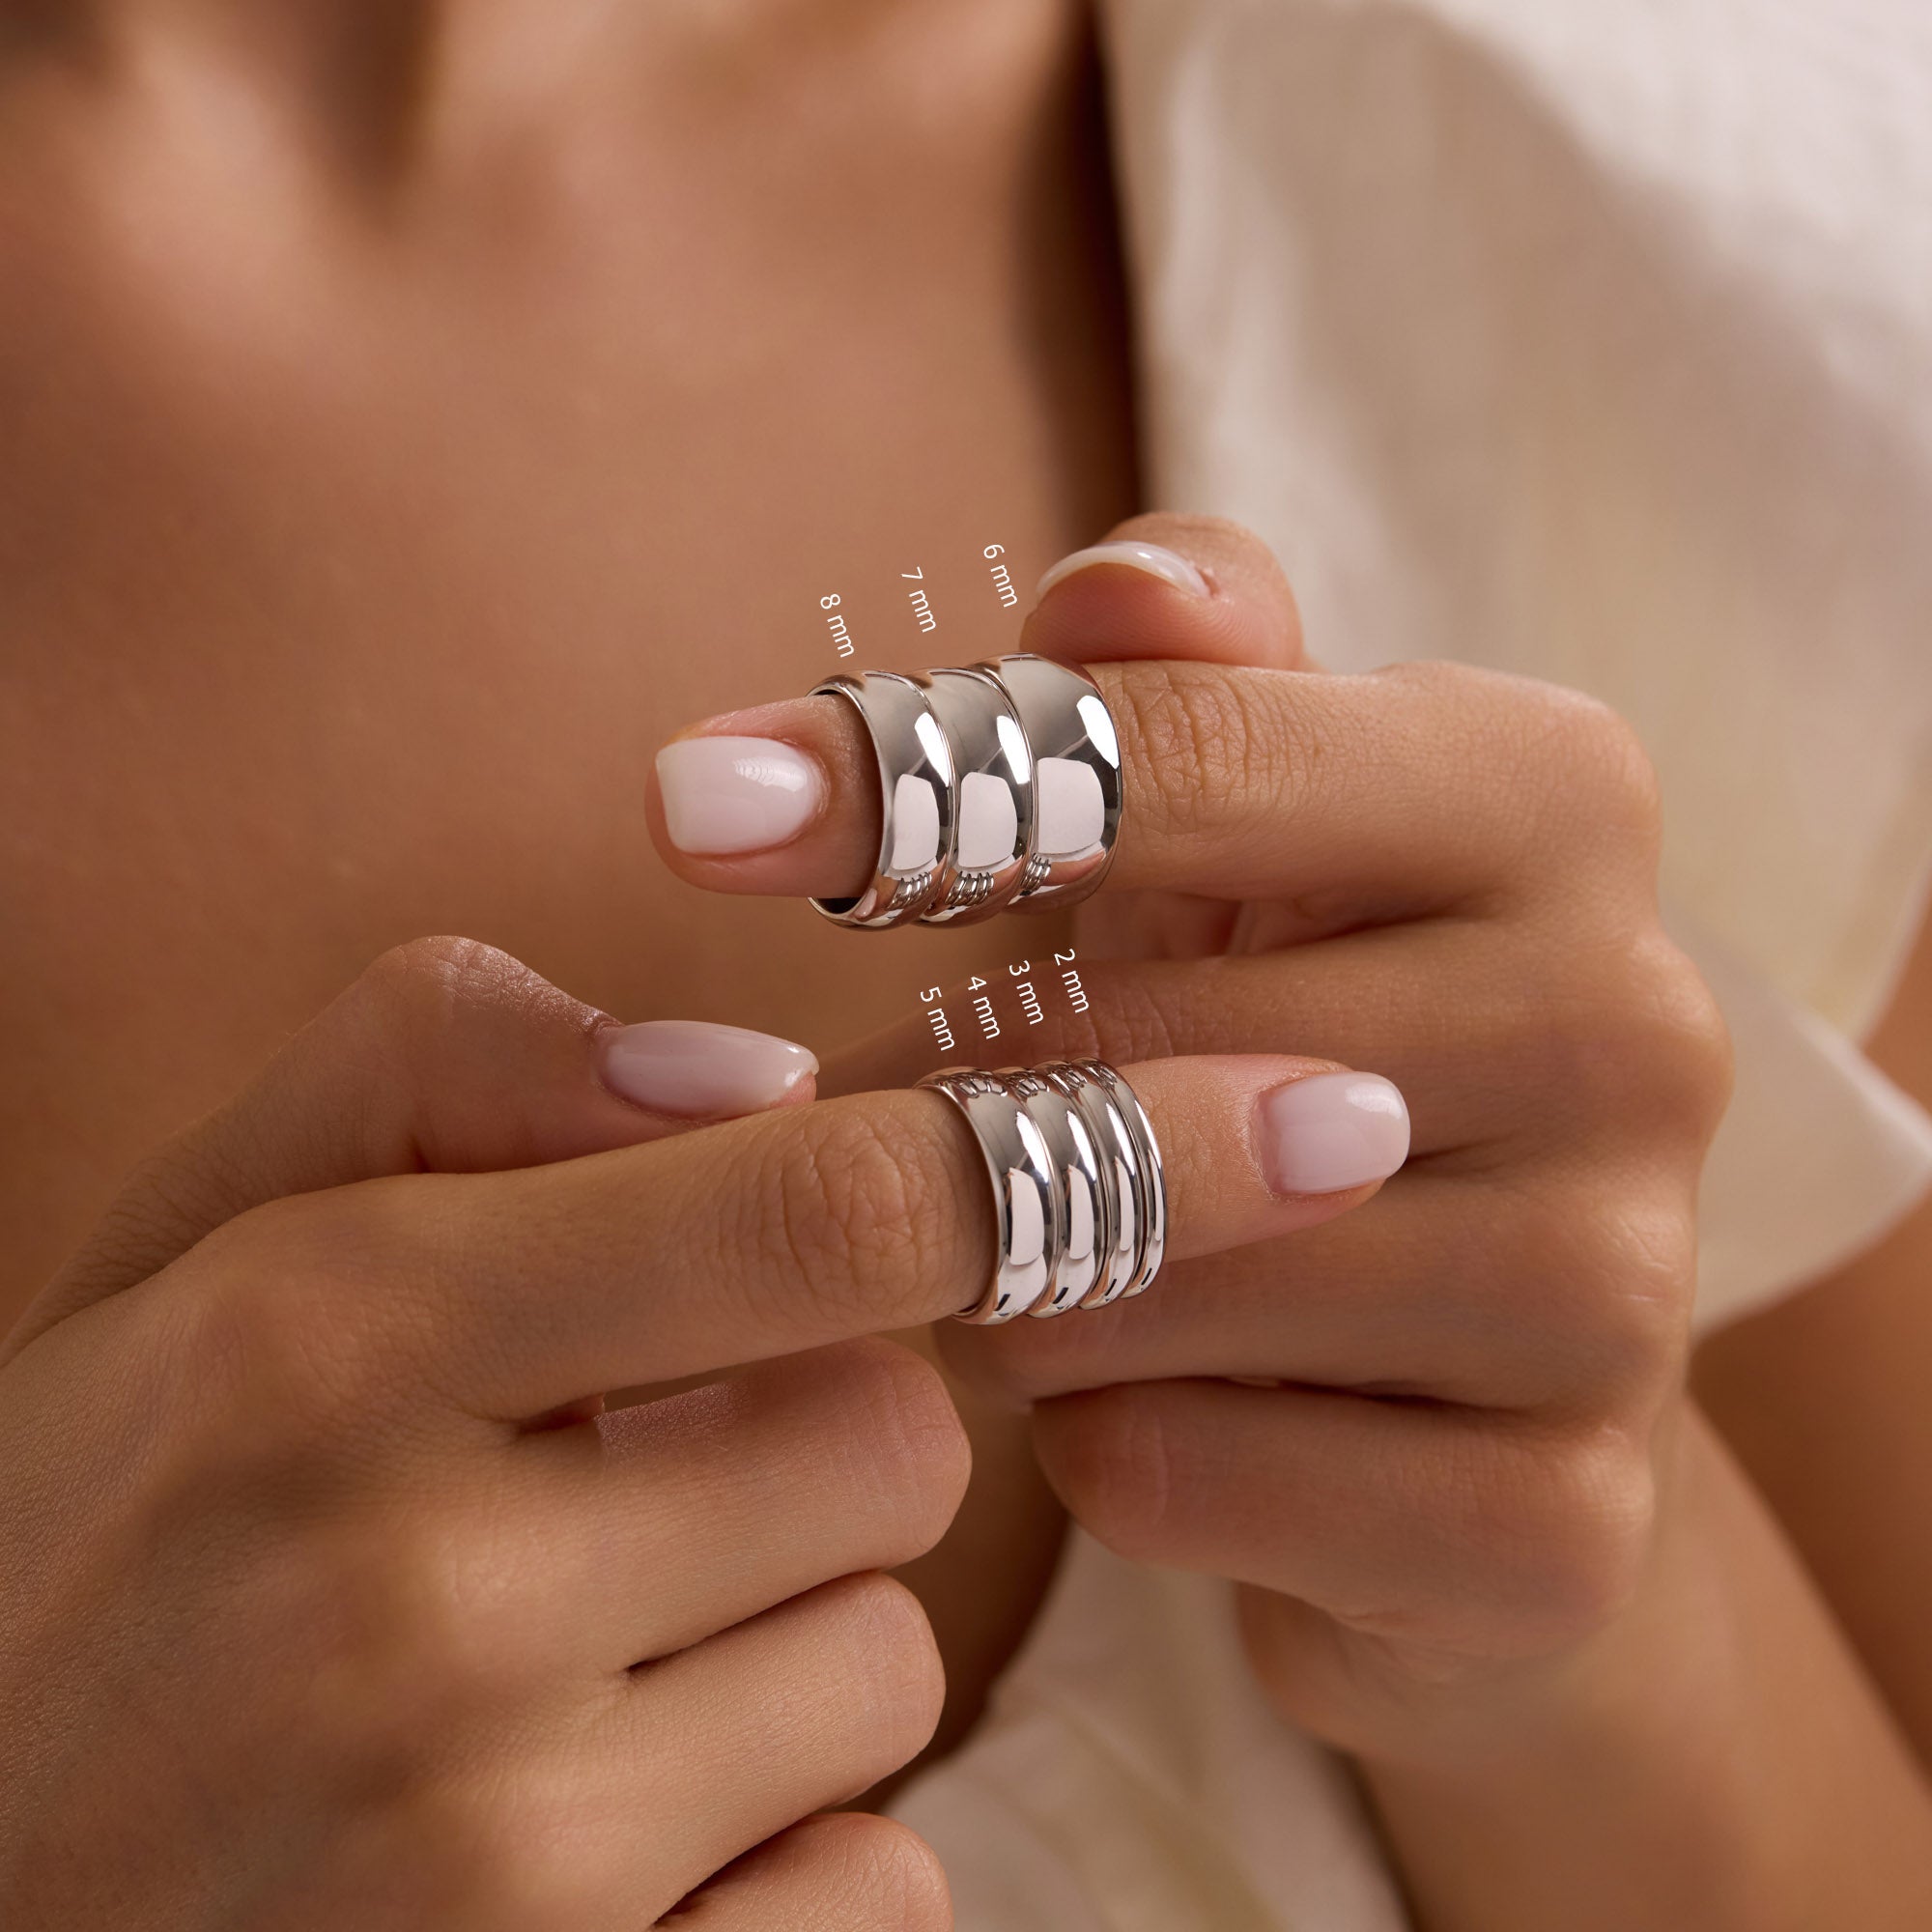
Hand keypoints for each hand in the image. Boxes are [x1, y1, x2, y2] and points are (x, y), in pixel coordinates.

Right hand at [0, 934, 1342, 1923]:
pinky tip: (588, 1826)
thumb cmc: (93, 1527)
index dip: (1100, 1143)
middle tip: (624, 1454)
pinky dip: (784, 1840)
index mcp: (333, 1339)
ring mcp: (489, 1864)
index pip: (831, 1209)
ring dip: (786, 1629)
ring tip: (564, 1653)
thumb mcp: (201, 1242)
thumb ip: (443, 1072)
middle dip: (820, 1418)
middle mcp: (415, 1603)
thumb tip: (750, 1080)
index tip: (1309, 1116)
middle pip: (897, 1433)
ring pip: (887, 1655)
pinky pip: (866, 1878)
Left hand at [646, 514, 1731, 1767]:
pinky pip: (1188, 1479)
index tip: (687, 805)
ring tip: (975, 1258)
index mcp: (1554, 799)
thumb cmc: (1294, 1028)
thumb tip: (1101, 593)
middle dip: (936, 1089)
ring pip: (1148, 1282)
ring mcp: (1626, 1296)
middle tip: (826, 1122)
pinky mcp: (1558, 1524)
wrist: (1455, 1365)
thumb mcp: (1251, 831)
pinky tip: (1097, 1406)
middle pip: (1147, 1037)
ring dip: (990, 1278)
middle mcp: (1638, 1028)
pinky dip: (1079, 1444)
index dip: (915, 773)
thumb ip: (1180, 685)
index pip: (1197, 750)